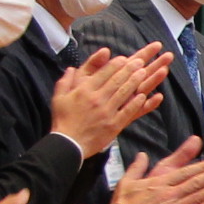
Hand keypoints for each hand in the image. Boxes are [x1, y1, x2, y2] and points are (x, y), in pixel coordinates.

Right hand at [52, 48, 167, 152]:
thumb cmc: (63, 121)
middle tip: (140, 61)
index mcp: (84, 91)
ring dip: (135, 81)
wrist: (68, 144)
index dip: (116, 64)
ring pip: (124, 93)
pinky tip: (144, 96)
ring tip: (144, 72)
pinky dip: (136, 103)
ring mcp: (107, 112)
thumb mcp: (59, 98)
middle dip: (129, 69)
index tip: (124, 58)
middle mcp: (97, 99)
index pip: (103, 73)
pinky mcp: (114, 125)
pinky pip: (128, 111)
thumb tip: (71, 68)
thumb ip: (66, 81)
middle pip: (117, 80)